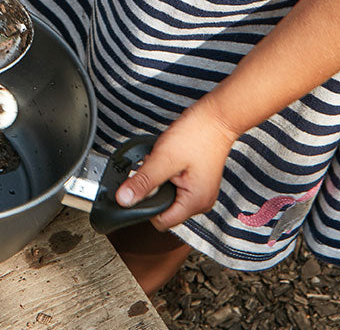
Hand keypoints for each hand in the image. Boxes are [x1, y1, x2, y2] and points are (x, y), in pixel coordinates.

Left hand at [115, 98, 238, 229]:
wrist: (216, 118)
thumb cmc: (196, 135)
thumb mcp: (163, 159)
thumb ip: (143, 182)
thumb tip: (124, 199)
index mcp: (195, 203)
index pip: (161, 221)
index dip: (144, 206)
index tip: (138, 187)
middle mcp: (201, 202)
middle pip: (165, 209)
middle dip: (153, 189)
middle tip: (154, 166)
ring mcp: (201, 192)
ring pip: (169, 196)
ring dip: (160, 180)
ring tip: (163, 160)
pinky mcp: (198, 182)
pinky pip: (176, 186)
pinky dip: (167, 174)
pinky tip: (169, 159)